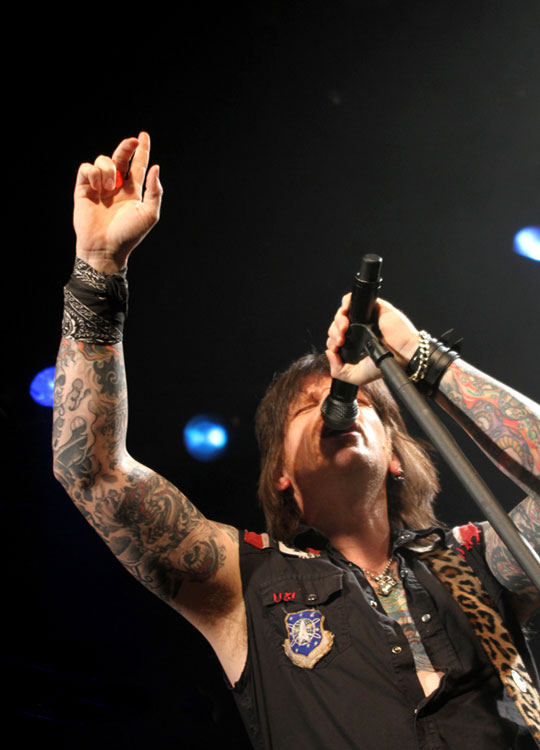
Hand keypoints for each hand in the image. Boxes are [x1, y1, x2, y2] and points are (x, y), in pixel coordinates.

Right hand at [73, 132, 162, 272]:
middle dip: (126, 147)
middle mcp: (116, 186)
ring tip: (110, 186)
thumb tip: (156, 167)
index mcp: (133, 191)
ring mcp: (99, 187)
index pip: (137, 165)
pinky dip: (93, 172)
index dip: (141, 150)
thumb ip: (155, 191)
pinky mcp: (83, 189)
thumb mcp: (149, 214)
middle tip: (132, 142)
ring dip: (108, 168)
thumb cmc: (129, 235)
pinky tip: (98, 186)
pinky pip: (86, 169)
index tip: (143, 136)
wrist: (105, 248)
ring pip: (103, 160)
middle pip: (120, 157)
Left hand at [326, 296, 419, 385]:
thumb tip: (329, 353)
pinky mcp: (372, 307)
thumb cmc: (385, 363)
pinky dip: (345, 303)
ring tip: (344, 330)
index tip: (337, 348)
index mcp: (355, 344)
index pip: (335, 339)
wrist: (402, 353)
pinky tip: (345, 312)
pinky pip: (352, 299)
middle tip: (341, 341)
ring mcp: (365, 318)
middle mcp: (358, 331)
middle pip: (336, 326)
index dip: (332, 343)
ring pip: (342, 314)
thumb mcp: (357, 376)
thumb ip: (339, 371)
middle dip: (333, 333)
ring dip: (337, 321)